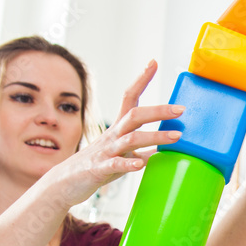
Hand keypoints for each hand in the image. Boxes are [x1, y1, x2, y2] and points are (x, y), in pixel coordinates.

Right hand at [44, 60, 182, 206]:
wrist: (65, 183)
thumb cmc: (96, 167)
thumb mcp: (120, 155)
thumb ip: (140, 150)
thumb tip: (161, 149)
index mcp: (118, 129)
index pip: (129, 98)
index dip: (141, 80)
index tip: (154, 62)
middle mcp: (112, 135)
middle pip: (135, 115)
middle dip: (159, 110)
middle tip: (181, 109)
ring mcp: (105, 151)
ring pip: (131, 139)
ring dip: (155, 136)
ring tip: (176, 137)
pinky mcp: (99, 169)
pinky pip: (115, 164)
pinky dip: (128, 163)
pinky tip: (140, 164)